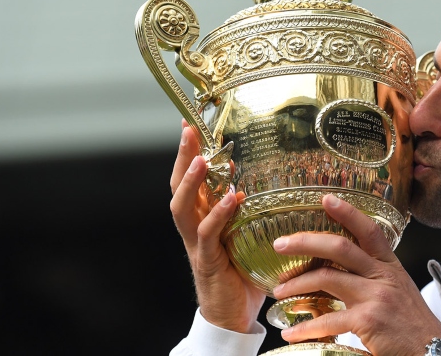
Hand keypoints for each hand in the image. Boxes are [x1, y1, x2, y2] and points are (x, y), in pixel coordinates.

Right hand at [170, 120, 264, 332]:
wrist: (233, 316)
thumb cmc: (242, 275)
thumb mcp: (246, 235)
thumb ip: (249, 212)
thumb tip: (261, 186)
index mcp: (202, 218)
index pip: (190, 179)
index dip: (188, 152)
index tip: (190, 123)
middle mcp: (194, 228)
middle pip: (179, 186)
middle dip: (183, 157)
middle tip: (189, 130)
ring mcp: (197, 245)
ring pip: (183, 208)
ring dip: (192, 182)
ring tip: (202, 159)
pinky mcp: (207, 262)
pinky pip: (206, 235)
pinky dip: (217, 215)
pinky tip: (230, 199)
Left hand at [272, 195, 440, 354]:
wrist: (432, 353)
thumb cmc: (413, 328)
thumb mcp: (399, 293)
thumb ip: (376, 279)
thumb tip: (344, 274)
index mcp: (390, 268)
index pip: (369, 231)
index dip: (348, 212)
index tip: (326, 199)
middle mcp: (383, 276)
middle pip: (340, 247)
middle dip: (305, 242)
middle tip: (280, 245)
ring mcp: (376, 297)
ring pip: (327, 278)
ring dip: (297, 284)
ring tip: (279, 292)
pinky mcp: (368, 320)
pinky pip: (328, 320)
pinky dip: (306, 327)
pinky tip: (291, 332)